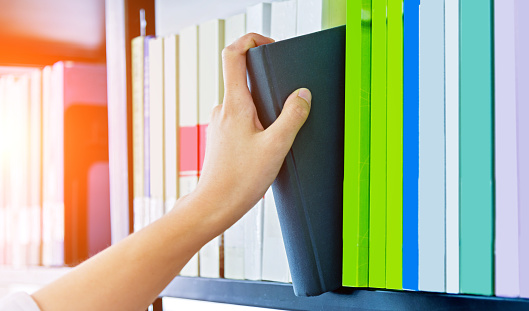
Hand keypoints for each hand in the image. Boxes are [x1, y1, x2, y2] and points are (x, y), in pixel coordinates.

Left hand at [192, 33, 311, 228]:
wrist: (216, 205)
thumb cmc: (241, 179)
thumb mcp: (276, 147)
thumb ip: (292, 117)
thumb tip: (302, 94)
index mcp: (234, 104)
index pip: (233, 54)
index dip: (251, 40)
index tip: (270, 45)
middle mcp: (223, 108)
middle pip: (244, 78)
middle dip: (268, 84)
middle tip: (285, 101)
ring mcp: (220, 122)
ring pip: (245, 102)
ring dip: (264, 110)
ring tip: (277, 134)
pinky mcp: (222, 136)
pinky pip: (242, 119)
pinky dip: (257, 124)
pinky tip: (266, 146)